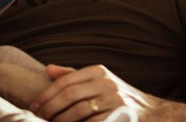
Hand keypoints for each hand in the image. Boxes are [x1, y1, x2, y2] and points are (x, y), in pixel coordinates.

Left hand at [30, 64, 156, 121]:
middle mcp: (107, 82)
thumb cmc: (117, 96)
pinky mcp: (120, 115)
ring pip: (79, 110)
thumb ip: (73, 75)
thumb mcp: (97, 81)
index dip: (47, 94)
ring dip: (61, 120)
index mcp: (98, 71)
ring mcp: (115, 99)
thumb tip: (48, 69)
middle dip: (50, 107)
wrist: (151, 111)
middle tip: (38, 116)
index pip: (66, 81)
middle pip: (70, 95)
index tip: (34, 105)